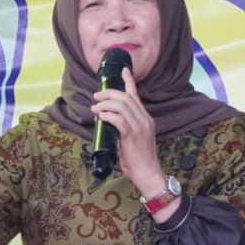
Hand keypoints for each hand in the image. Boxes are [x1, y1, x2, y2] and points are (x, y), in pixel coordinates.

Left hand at [94, 69, 159, 194]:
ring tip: (95, 107)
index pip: (136, 95)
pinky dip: (108, 115)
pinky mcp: (132, 135)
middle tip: (96, 95)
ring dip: (105, 104)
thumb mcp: (134, 139)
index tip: (123, 70)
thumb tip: (107, 120)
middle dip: (109, 93)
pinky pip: (119, 119)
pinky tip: (101, 116)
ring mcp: (139, 126)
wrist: (148, 173)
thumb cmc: (139, 160)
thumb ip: (124, 127)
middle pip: (126, 97)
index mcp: (146, 118)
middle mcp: (144, 119)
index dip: (129, 81)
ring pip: (121, 106)